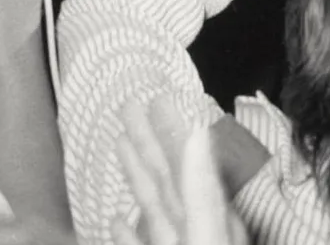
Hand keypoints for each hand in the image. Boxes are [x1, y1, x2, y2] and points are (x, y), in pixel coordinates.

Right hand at [113, 96, 248, 244]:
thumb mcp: (207, 236)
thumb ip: (200, 189)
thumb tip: (199, 134)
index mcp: (213, 221)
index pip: (189, 166)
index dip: (173, 131)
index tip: (159, 98)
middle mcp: (198, 231)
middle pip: (169, 180)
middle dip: (149, 143)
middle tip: (129, 106)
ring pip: (155, 208)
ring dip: (137, 175)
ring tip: (120, 140)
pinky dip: (127, 233)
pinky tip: (116, 217)